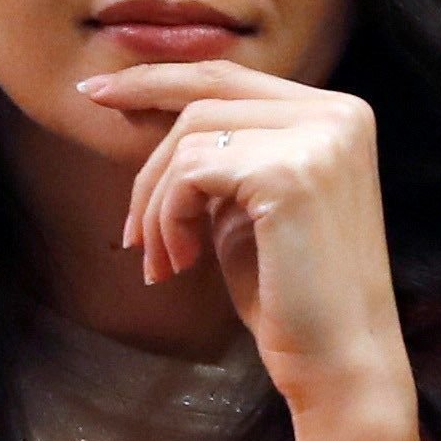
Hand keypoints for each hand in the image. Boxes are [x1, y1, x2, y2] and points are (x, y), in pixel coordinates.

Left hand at [83, 59, 420, 440]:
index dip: (160, 78)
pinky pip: (190, 174)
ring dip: (155, 200)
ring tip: (160, 257)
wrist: (340, 364)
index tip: (99, 91)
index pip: (231, 76)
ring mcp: (318, 140)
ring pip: (189, 136)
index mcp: (338, 114)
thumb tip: (145, 112)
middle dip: (141, 116)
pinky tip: (180, 263)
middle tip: (100, 144)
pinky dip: (167, 217)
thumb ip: (221, 156)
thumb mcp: (250, 206)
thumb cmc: (292, 295)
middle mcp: (337, 114)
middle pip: (206, 91)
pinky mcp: (289, 174)